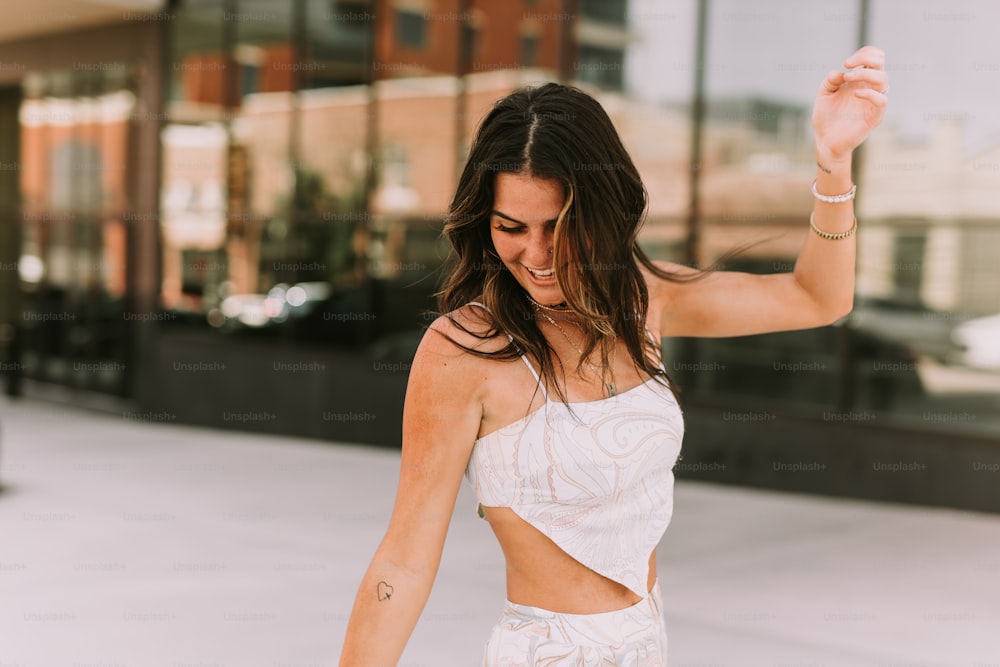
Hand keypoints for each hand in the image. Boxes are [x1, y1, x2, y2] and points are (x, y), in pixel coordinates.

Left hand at [812, 45, 887, 163]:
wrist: (825, 140)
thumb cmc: (826, 117)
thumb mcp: (824, 94)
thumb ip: (830, 81)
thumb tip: (840, 73)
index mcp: (860, 80)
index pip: (874, 58)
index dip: (865, 53)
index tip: (847, 62)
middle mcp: (869, 88)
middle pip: (880, 64)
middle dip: (866, 58)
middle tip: (847, 65)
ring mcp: (873, 102)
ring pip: (884, 79)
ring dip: (866, 74)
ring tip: (847, 78)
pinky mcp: (874, 117)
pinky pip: (882, 101)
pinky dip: (870, 94)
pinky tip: (855, 94)